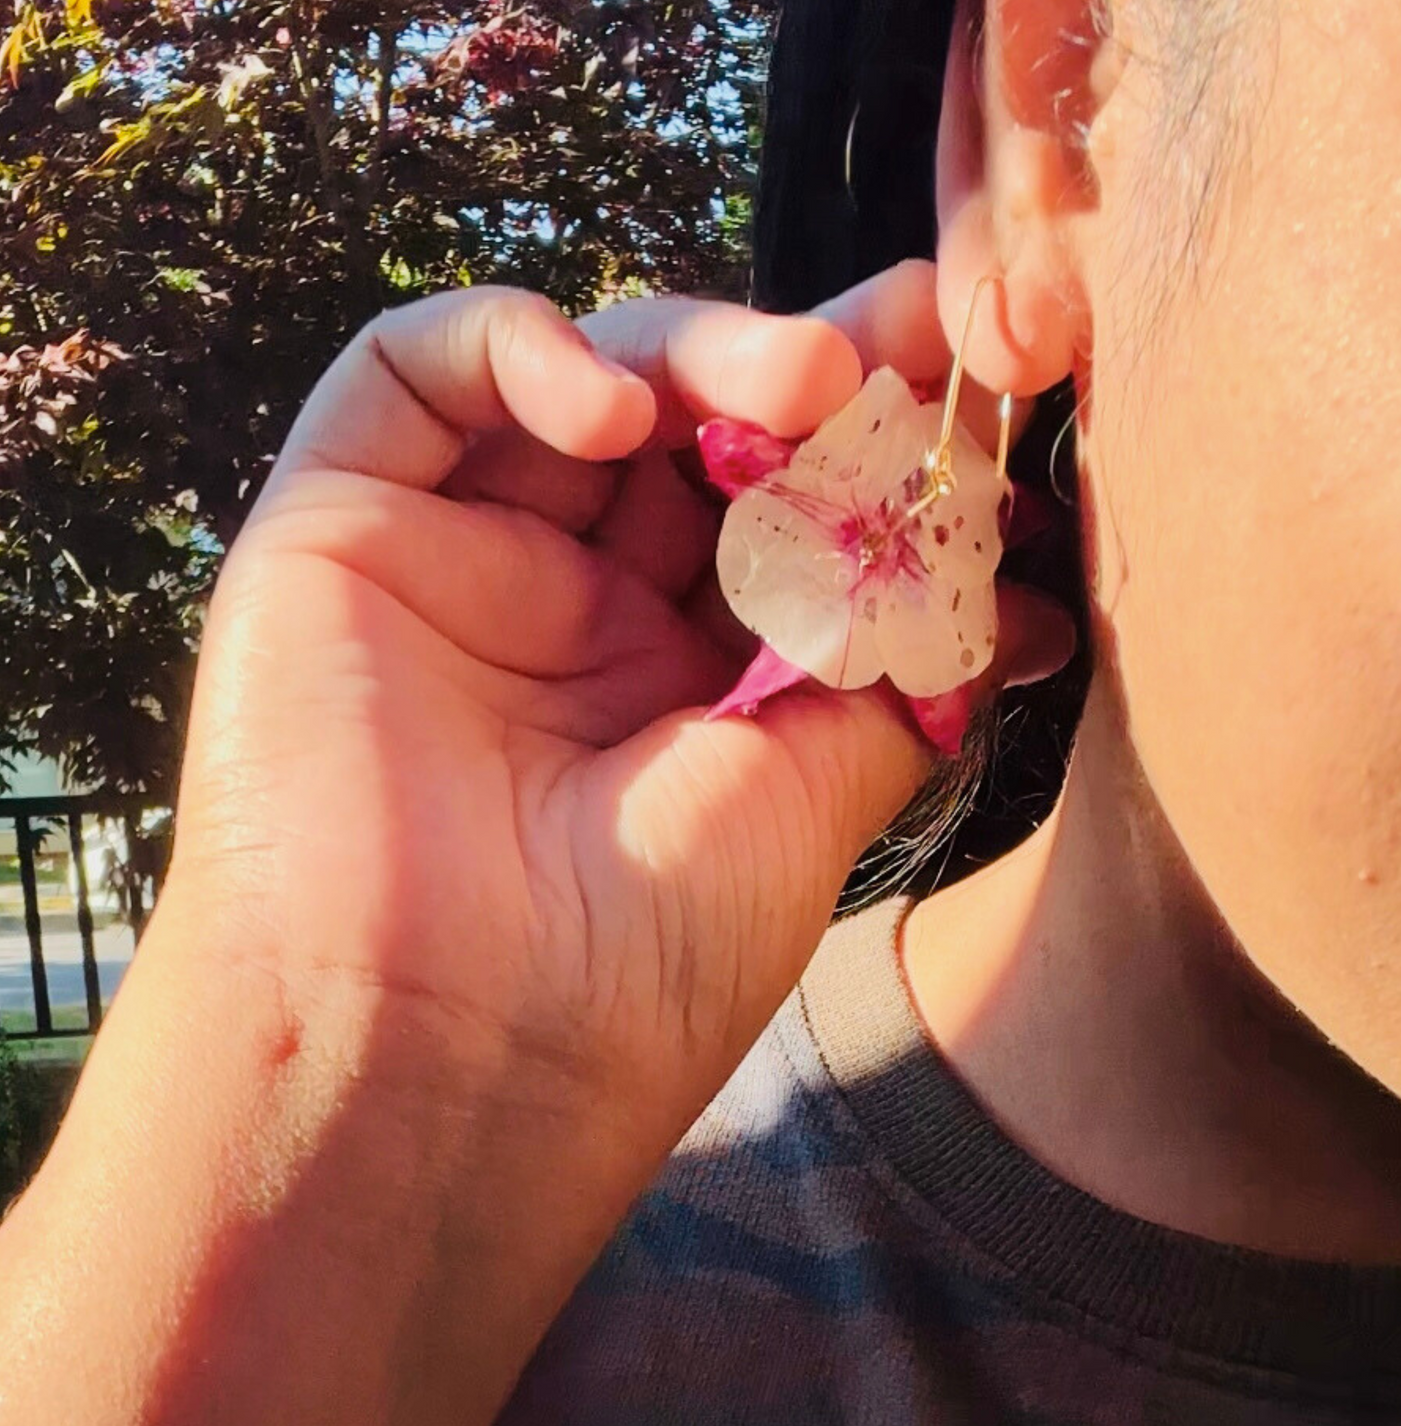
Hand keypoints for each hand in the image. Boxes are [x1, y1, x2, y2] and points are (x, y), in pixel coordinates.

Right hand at [0, 263, 1068, 1425]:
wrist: (444, 1057)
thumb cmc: (636, 962)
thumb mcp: (813, 800)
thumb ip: (896, 672)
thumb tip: (1021, 602)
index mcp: (678, 670)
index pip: (773, 503)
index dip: (867, 438)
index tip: (971, 384)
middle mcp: (570, 608)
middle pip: (684, 425)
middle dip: (800, 374)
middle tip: (901, 357)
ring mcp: (457, 563)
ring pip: (571, 379)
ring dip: (695, 352)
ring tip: (806, 385)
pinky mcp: (337, 531)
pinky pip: (405, 379)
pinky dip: (516, 351)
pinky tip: (614, 409)